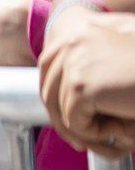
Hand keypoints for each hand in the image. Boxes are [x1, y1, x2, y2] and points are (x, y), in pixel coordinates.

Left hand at [40, 8, 134, 153]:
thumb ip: (92, 57)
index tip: (69, 115)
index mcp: (80, 30)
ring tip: (108, 132)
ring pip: (60, 109)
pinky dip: (95, 133)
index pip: (48, 65)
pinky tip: (118, 128)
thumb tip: (54, 78)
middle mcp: (71, 41)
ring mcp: (74, 63)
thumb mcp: (121, 52)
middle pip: (48, 87)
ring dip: (83, 126)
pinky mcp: (80, 87)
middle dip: (63, 116)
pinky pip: (74, 122)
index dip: (55, 93)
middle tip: (80, 139)